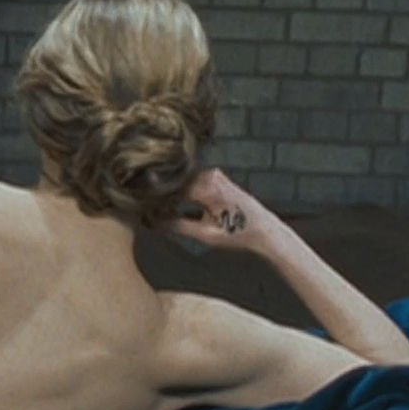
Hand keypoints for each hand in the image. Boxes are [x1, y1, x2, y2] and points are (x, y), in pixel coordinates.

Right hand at [157, 168, 277, 252]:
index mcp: (208, 188)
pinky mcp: (216, 177)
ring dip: (171, 194)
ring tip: (159, 210)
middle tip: (148, 212)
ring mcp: (215, 174)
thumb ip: (176, 226)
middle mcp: (211, 176)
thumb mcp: (205, 235)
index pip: (171, 188)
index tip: (143, 210)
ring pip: (182, 181)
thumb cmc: (240, 234)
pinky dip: (182, 192)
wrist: (265, 230)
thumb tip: (152, 222)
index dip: (155, 199)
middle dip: (161, 196)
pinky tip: (174, 205)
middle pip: (175, 182)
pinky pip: (192, 181)